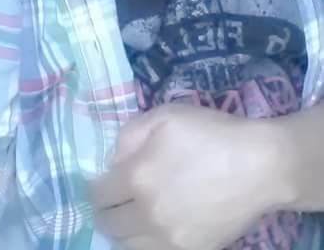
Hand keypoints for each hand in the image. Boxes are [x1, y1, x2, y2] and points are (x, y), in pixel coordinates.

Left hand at [91, 104, 286, 249]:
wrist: (260, 165)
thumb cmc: (210, 133)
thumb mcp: (162, 117)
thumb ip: (127, 137)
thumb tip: (113, 162)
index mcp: (137, 177)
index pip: (98, 194)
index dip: (94, 187)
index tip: (99, 182)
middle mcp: (148, 214)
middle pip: (108, 225)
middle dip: (104, 211)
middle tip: (111, 200)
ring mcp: (170, 238)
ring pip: (128, 246)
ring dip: (123, 231)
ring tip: (130, 216)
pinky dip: (146, 243)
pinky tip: (153, 227)